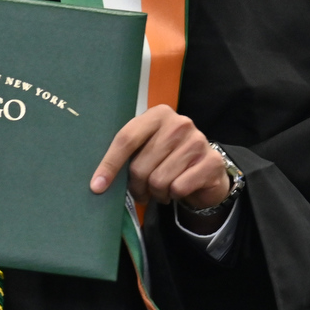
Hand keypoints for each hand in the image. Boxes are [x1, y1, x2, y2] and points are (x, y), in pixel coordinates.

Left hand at [90, 106, 229, 213]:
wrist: (207, 171)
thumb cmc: (168, 159)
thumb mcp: (148, 148)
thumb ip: (129, 153)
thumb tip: (99, 180)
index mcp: (158, 114)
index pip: (126, 139)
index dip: (109, 164)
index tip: (97, 186)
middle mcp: (179, 123)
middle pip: (141, 166)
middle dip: (137, 186)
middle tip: (142, 192)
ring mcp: (197, 141)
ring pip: (159, 180)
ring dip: (157, 193)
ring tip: (162, 190)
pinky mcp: (211, 162)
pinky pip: (178, 188)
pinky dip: (174, 195)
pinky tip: (178, 190)